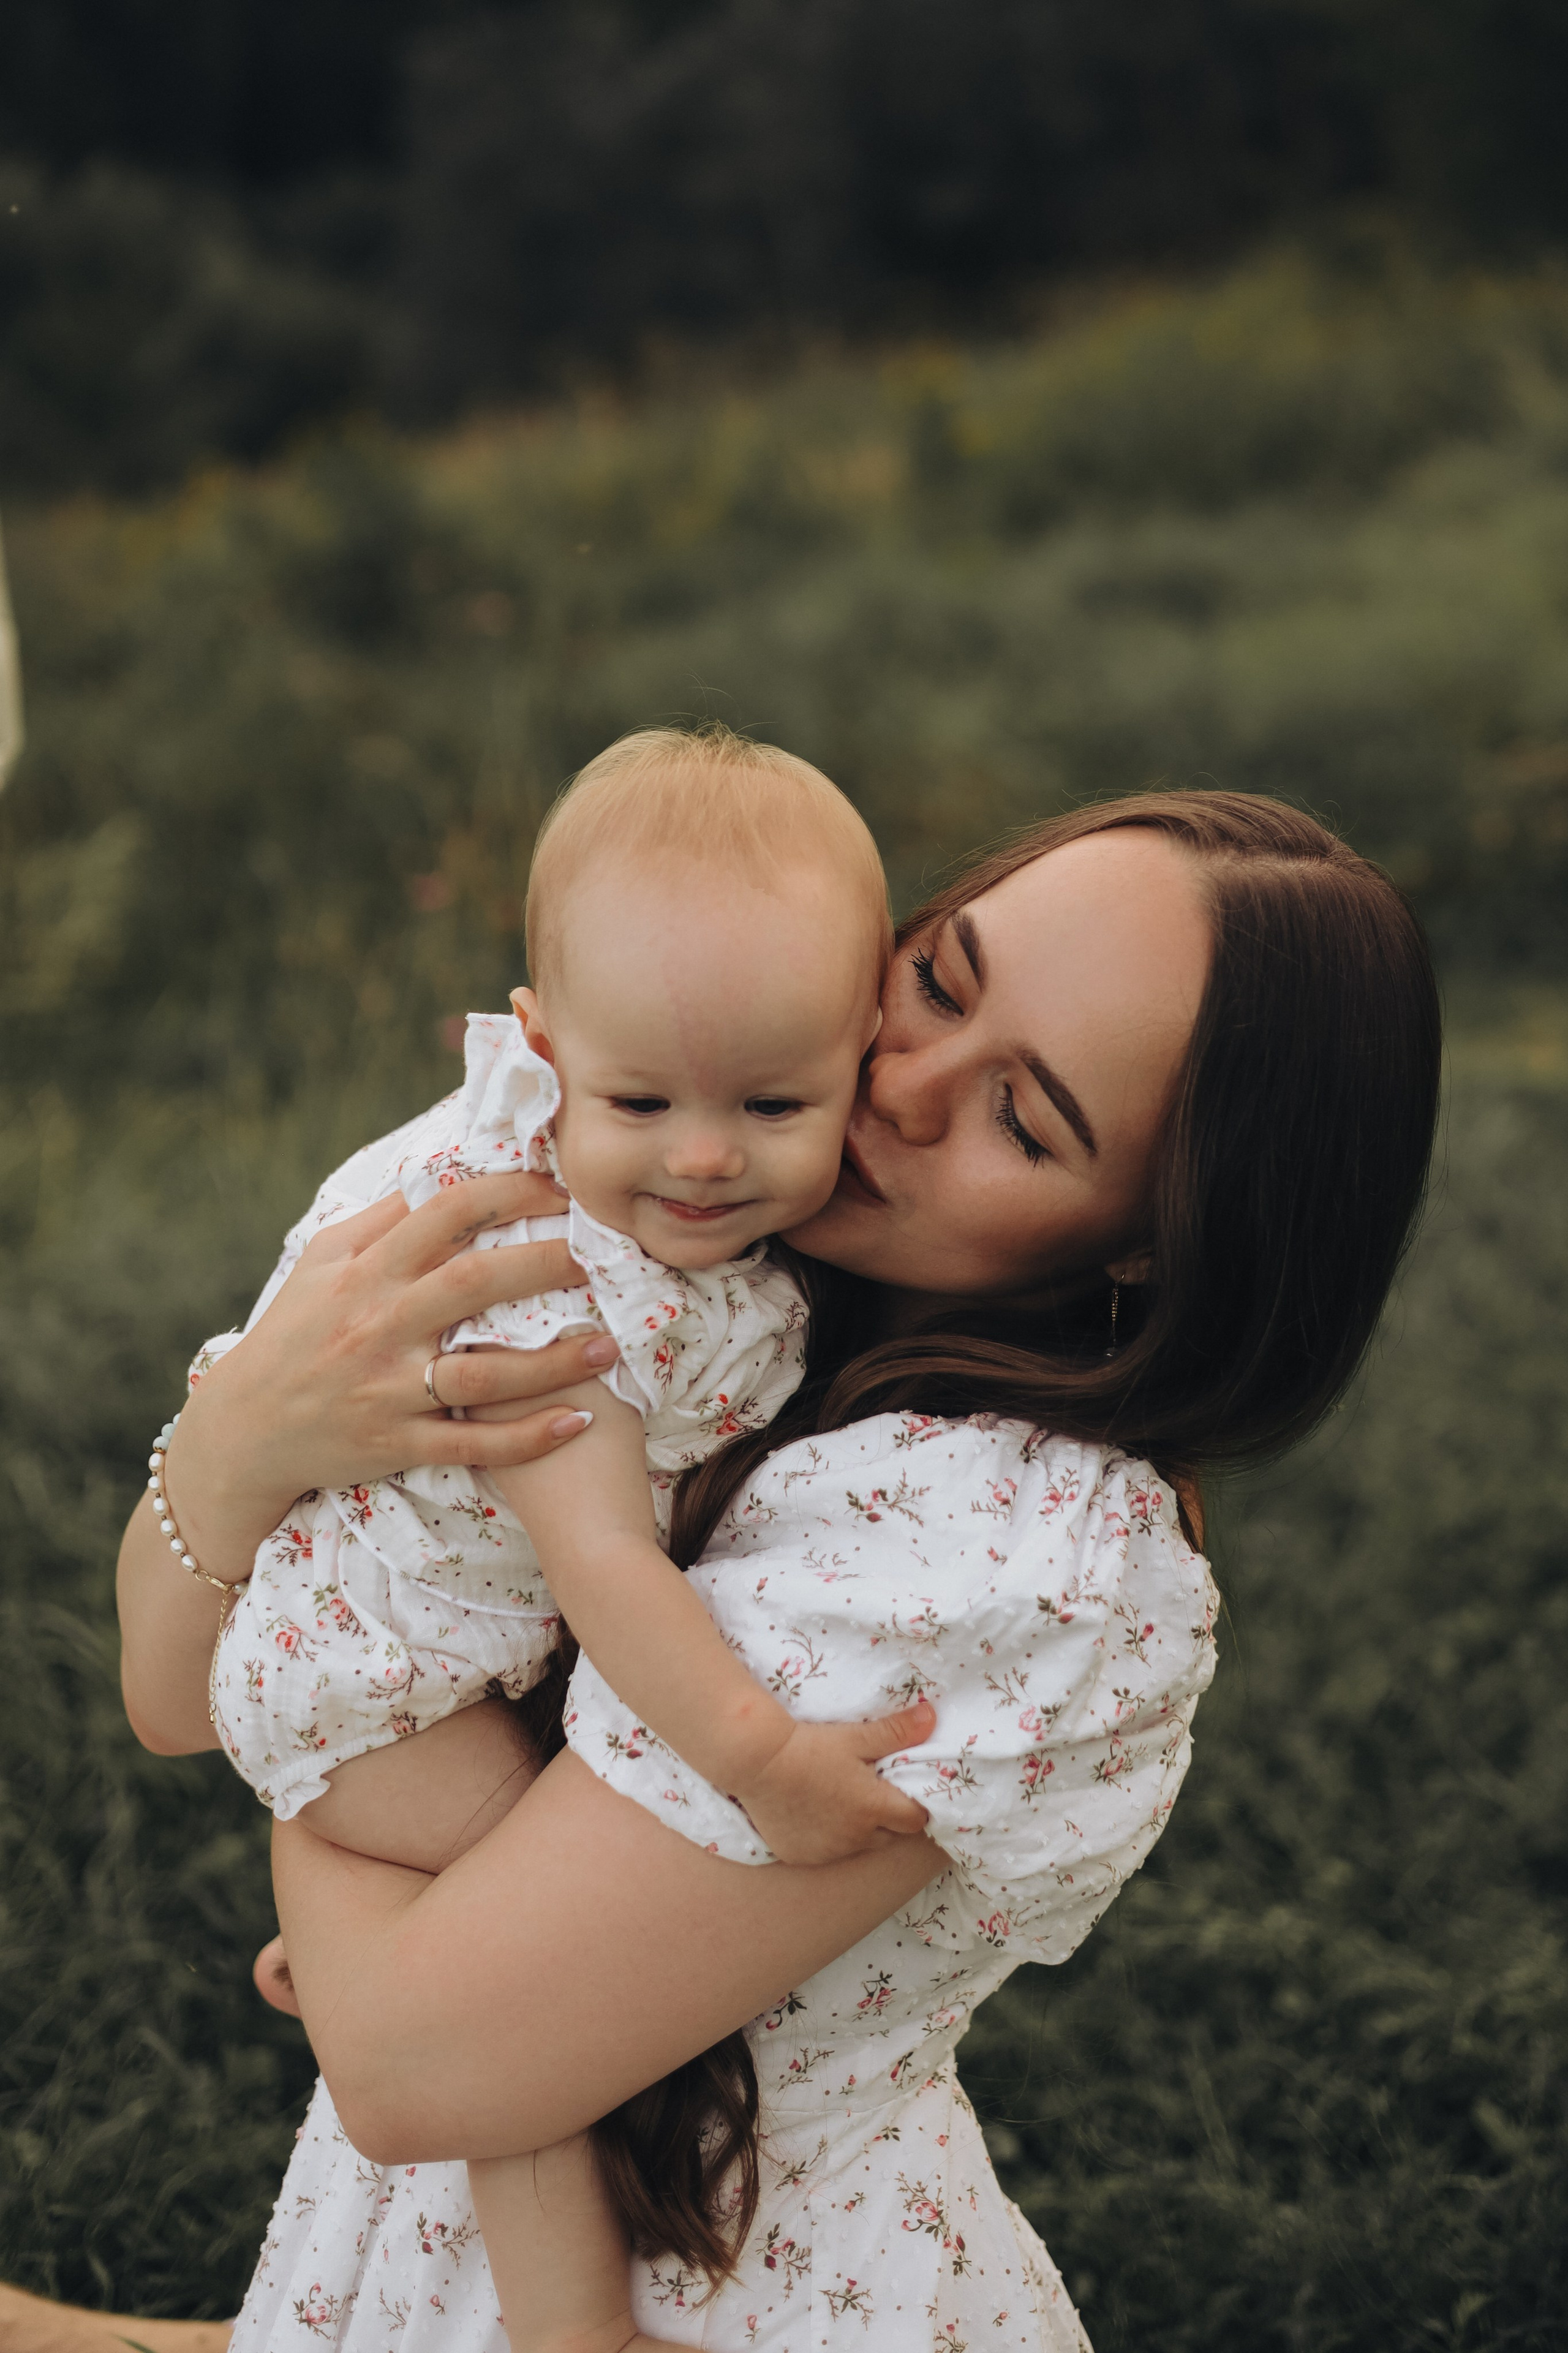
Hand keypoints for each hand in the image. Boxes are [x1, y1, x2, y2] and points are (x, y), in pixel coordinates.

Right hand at [166, 1172, 615, 1579]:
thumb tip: (443, 1170)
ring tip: (609, 1344)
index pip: (445, 1213)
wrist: (242, 1429)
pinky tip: (577, 1421)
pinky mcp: (395, 1444)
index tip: (562, 1188)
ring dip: (552, 1362)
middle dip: (547, 1263)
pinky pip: (472, 1445)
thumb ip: (382, 1219)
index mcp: (366, 1271)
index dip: (510, 1192)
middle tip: (605, 1254)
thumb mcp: (323, 1263)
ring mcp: (388, 1389)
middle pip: (475, 1283)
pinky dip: (527, 1438)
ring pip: (483, 1375)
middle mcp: (379, 1325)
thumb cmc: (292, 1333)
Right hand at [734, 1701, 935, 1865]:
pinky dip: (827, 1839)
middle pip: (889, 1837)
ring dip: (857, 1830)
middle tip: (871, 1793)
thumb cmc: (809, 1746)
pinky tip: (813, 1815)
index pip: (916, 1821)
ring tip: (840, 1801)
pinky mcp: (802, 1856)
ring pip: (857, 1846)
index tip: (904, 1791)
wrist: (757, 1761)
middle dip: (888, 1819)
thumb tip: (932, 1717)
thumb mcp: (855, 1736)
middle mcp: (855, 1838)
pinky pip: (826, 1853)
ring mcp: (827, 1851)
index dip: (915, 1806)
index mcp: (873, 1809)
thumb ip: (897, 1731)